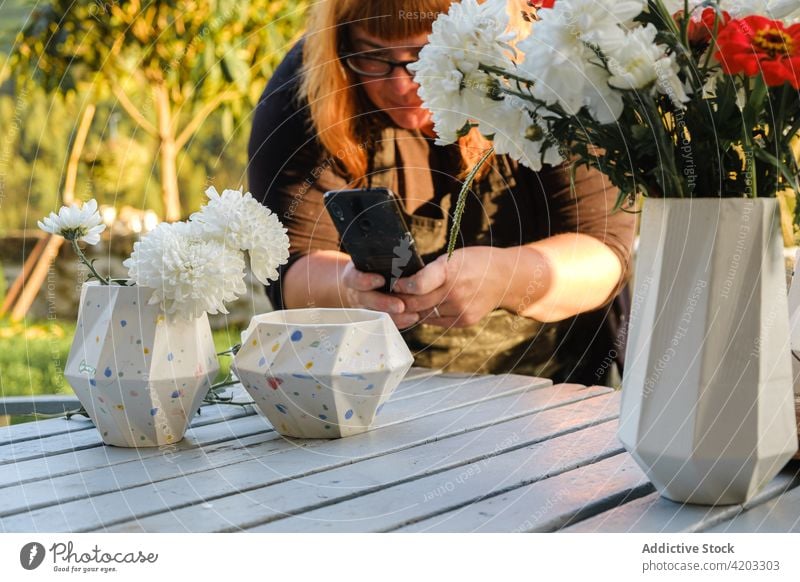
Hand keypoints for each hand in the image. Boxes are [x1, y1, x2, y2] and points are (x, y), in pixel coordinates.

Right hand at [339, 261, 419, 328]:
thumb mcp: (371, 257)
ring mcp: (364, 306)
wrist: (361, 280)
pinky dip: (399, 321)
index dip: (365, 281)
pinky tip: (412, 318)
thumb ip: (383, 256)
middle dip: (383, 303)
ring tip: (412, 316)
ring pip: (376, 314)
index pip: (353, 278)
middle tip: (400, 305)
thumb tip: (402, 250)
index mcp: (353, 274)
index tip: (380, 280)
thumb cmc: (371, 264)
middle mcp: (357, 292)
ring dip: (395, 316)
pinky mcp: (374, 316)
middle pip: (366, 300)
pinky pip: (385, 321)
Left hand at [392, 246, 509, 327]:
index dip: (402, 286)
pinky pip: (435, 321)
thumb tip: (403, 283)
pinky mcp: (463, 321)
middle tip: (391, 296)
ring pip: (423, 314)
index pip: (418, 285)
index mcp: (451, 270)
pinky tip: (421, 309)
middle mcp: (455, 292)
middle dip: (400, 300)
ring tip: (403, 302)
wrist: (505, 278)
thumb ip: (430, 271)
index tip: (395, 283)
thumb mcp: (453, 256)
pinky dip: (425, 315)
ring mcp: (460, 309)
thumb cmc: (475, 262)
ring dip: (411, 310)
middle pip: (416, 303)